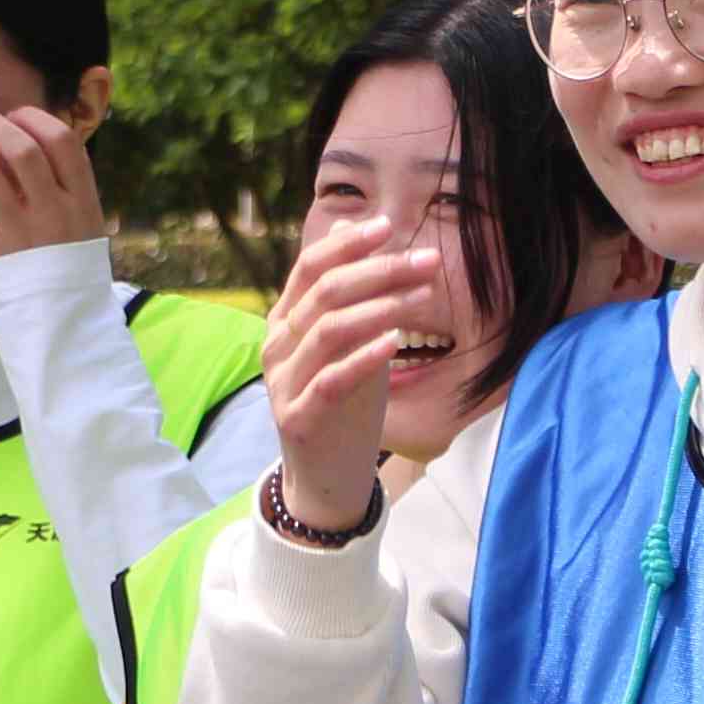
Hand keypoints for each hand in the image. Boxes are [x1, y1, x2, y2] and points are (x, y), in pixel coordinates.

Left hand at [0, 105, 108, 264]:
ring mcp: (20, 231)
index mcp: (82, 200)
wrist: (61, 320)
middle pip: (22, 151)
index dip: (34, 119)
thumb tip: (37, 136)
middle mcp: (53, 211)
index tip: (16, 115)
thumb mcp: (86, 222)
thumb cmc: (70, 263)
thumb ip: (67, 184)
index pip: (61, 141)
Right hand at [260, 201, 446, 537]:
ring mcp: (283, 382)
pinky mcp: (297, 418)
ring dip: (381, 307)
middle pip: (326, 292)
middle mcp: (277, 345)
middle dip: (380, 270)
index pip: (311, 267)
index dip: (349, 244)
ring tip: (423, 297)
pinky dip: (363, 358)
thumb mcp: (347, 341)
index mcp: (286, 320)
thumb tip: (349, 227)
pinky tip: (395, 342)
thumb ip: (346, 292)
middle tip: (426, 260)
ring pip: (329, 330)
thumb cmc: (343, 404)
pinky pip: (330, 381)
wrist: (325, 477)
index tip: (390, 226)